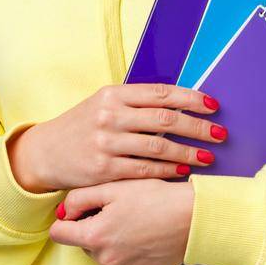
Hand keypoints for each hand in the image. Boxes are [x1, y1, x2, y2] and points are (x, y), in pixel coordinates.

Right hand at [7, 83, 225, 192]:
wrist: (45, 153)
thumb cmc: (82, 126)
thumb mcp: (103, 104)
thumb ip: (136, 103)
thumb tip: (180, 104)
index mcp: (113, 94)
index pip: (160, 93)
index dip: (190, 98)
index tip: (213, 105)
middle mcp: (110, 115)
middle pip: (165, 119)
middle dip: (197, 127)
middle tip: (220, 133)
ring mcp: (106, 143)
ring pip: (158, 147)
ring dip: (188, 152)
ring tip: (209, 156)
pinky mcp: (104, 169)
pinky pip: (144, 170)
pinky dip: (168, 171)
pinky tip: (184, 171)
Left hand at [47, 179, 194, 264]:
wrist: (193, 216)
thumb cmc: (154, 197)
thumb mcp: (113, 188)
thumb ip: (79, 198)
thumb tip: (63, 212)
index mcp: (94, 236)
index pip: (59, 234)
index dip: (68, 219)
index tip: (82, 211)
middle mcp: (106, 259)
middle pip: (84, 244)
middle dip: (95, 229)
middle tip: (119, 211)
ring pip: (106, 254)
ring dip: (113, 241)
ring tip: (136, 223)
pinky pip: (127, 264)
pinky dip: (132, 253)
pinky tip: (147, 237)